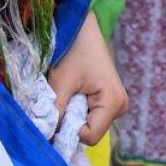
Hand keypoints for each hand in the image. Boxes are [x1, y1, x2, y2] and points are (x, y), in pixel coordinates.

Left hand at [46, 15, 128, 144]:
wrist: (83, 28)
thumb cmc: (74, 50)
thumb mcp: (61, 82)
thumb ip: (54, 112)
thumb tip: (45, 136)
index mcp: (113, 102)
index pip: (90, 137)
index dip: (69, 131)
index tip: (55, 114)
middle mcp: (120, 107)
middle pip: (90, 133)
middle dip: (71, 123)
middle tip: (60, 99)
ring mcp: (117, 106)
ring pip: (89, 126)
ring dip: (73, 116)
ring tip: (67, 93)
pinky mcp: (110, 102)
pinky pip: (91, 117)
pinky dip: (77, 110)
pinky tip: (73, 93)